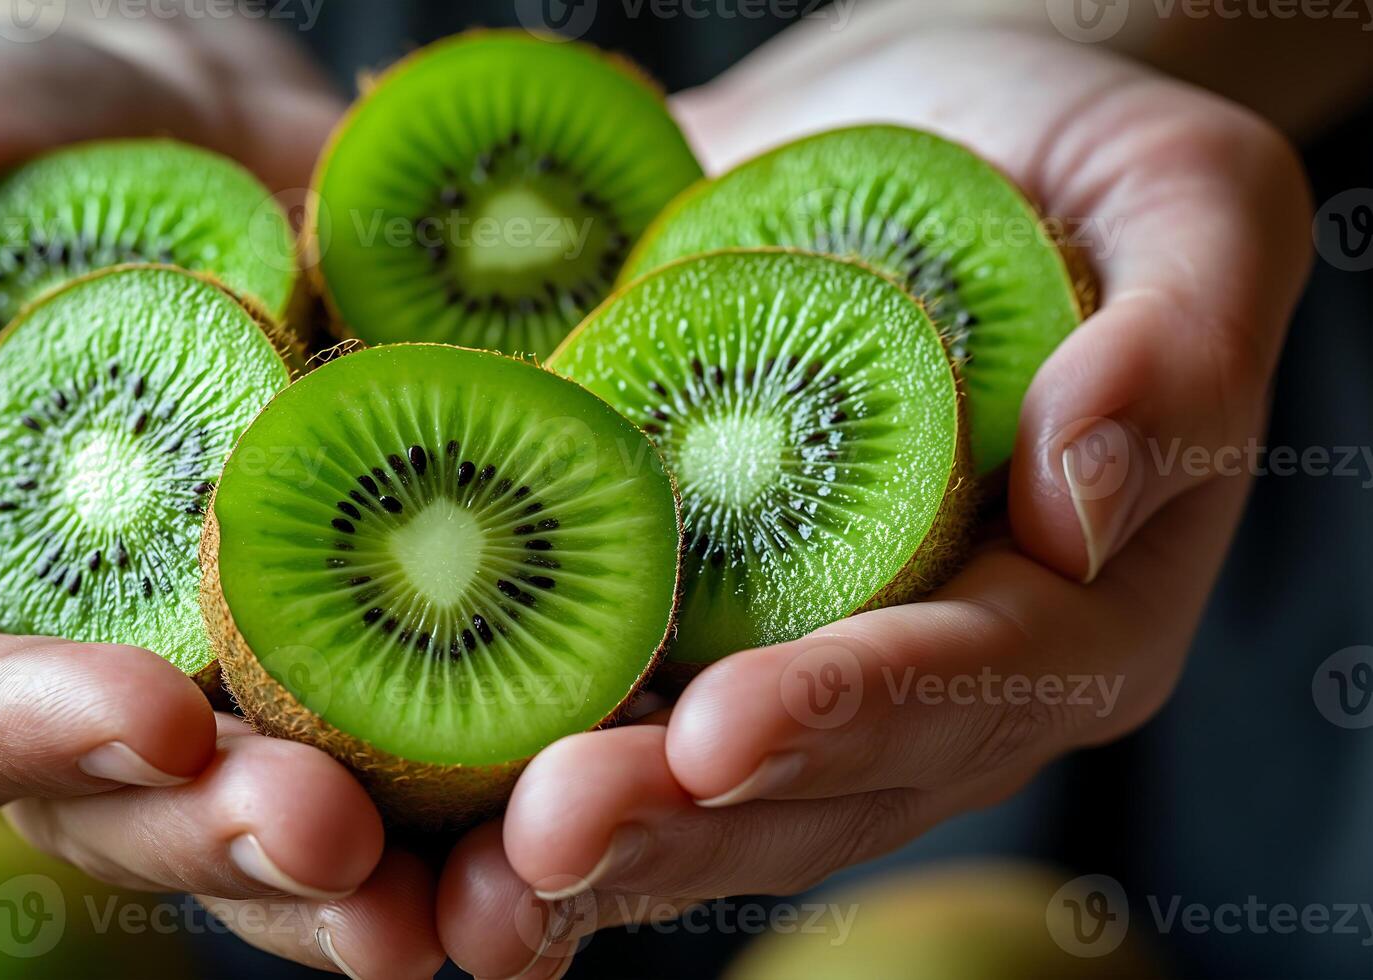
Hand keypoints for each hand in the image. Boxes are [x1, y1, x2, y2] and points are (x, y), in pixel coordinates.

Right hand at [0, 24, 442, 976]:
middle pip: (134, 808)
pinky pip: (419, 719)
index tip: (155, 718)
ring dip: (367, 873)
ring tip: (456, 890)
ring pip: (281, 809)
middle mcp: (90, 658)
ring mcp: (238, 649)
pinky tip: (560, 784)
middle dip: (227, 837)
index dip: (41, 736)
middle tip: (329, 835)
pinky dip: (486, 773)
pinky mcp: (365, 608)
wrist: (184, 100)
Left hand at [435, 23, 1313, 976]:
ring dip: (572, 840)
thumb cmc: (1077, 159)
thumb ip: (1175, 350)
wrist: (918, 134)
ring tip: (460, 887)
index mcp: (1064, 614)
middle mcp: (917, 681)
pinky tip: (395, 782)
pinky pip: (591, 697)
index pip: (961, 683)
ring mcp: (784, 661)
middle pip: (800, 788)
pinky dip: (494, 750)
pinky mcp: (672, 613)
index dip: (845, 714)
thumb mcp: (1186, 202)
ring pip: (684, 791)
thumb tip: (1085, 489)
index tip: (722, 732)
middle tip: (542, 845)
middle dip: (669, 821)